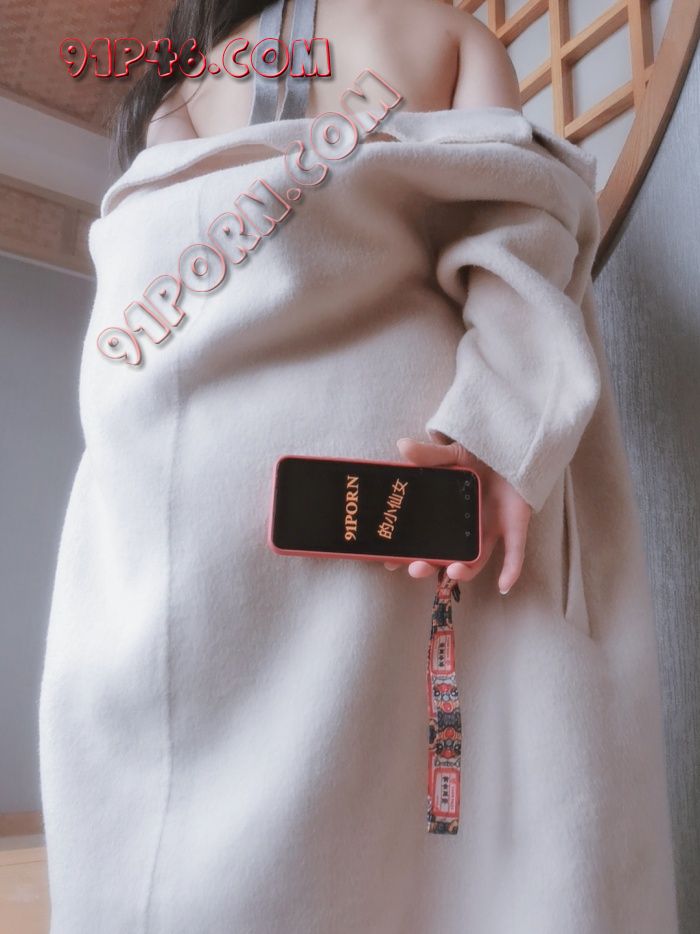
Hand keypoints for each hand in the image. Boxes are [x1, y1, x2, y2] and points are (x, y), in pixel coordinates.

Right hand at [384, 433, 531, 593]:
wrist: (514, 447)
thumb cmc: (481, 455)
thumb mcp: (452, 454)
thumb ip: (429, 455)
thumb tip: (401, 446)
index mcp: (448, 515)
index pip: (422, 540)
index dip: (406, 553)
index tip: (389, 561)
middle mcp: (466, 529)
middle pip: (444, 557)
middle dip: (428, 567)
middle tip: (415, 568)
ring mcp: (490, 531)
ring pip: (476, 562)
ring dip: (464, 573)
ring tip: (452, 572)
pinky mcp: (515, 527)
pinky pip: (514, 554)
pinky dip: (511, 571)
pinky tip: (504, 585)